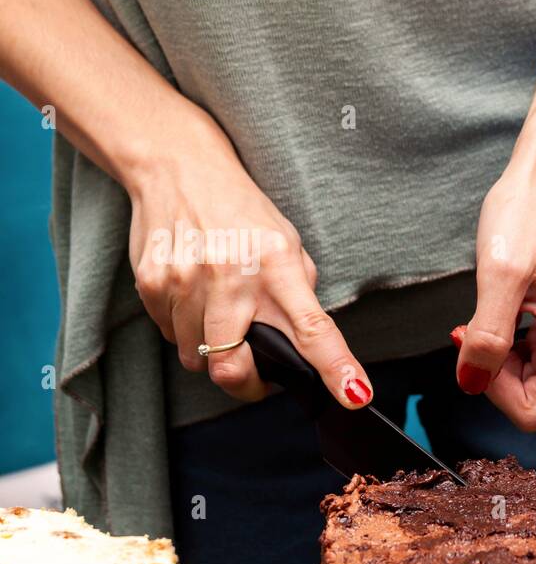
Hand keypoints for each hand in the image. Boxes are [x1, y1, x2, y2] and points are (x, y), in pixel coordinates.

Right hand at [126, 121, 370, 407]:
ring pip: (197, 359)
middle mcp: (231, 276)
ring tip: (221, 315)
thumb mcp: (287, 245)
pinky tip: (195, 298)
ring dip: (213, 352)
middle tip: (257, 376)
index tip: (355, 395)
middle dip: (247, 385)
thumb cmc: (243, 213)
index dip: (336, 368)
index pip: (313, 328)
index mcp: (278, 266)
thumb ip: (299, 296)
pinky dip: (187, 330)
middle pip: (232, 367)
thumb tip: (310, 350)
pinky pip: (171, 336)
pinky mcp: (152, 284)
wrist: (178, 168)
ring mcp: (186, 282)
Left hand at [454, 147, 535, 502]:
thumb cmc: (532, 213)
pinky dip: (503, 351)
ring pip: (532, 387)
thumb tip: (474, 383)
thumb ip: (488, 337)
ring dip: (498, 368)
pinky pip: (530, 363)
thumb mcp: (501, 274)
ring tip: (480, 321)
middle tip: (472, 341)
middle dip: (499, 388)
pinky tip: (492, 318)